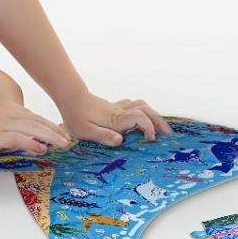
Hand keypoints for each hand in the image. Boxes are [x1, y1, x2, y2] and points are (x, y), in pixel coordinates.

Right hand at [0, 98, 71, 153]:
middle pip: (38, 121)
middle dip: (55, 131)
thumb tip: (20, 137)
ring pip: (33, 128)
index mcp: (10, 107)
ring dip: (50, 136)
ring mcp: (4, 122)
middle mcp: (10, 112)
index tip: (61, 133)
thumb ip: (7, 125)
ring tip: (63, 144)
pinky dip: (32, 142)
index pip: (34, 117)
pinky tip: (42, 148)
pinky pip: (19, 138)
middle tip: (69, 140)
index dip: (49, 125)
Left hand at [57, 91, 172, 146]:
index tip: (150, 139)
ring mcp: (118, 107)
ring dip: (153, 114)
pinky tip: (143, 117)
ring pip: (141, 105)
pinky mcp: (114, 107)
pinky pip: (133, 104)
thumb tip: (120, 141)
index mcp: (116, 119)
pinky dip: (143, 110)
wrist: (69, 97)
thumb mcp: (85, 131)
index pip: (139, 118)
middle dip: (158, 121)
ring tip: (160, 127)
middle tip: (168, 134)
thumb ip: (103, 136)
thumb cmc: (75, 116)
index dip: (149, 127)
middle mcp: (120, 111)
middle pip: (145, 110)